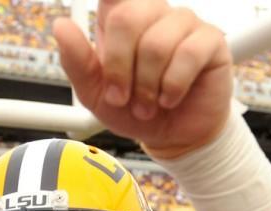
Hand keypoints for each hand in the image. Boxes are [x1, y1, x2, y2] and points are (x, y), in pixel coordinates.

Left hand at [53, 0, 231, 155]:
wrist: (171, 137)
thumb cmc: (134, 111)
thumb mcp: (95, 95)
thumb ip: (77, 63)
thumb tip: (61, 26)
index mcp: (119, 19)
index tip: (108, 11)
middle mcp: (151, 13)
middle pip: (126, 18)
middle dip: (119, 68)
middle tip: (123, 97)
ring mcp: (182, 23)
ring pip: (156, 43)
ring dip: (147, 86)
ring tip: (148, 105)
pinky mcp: (209, 40)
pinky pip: (187, 54)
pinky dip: (173, 85)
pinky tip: (170, 98)